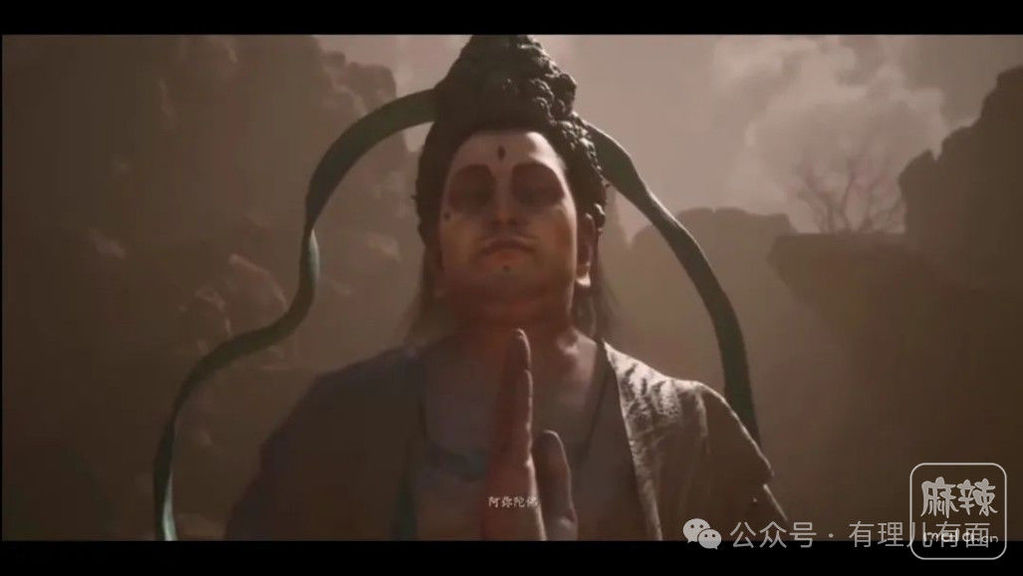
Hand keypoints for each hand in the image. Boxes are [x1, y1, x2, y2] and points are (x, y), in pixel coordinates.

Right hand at [481, 329, 577, 539]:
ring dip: (515, 377)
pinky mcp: (510, 476)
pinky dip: (518, 404)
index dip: (520, 389)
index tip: (523, 357)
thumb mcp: (557, 512)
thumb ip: (555, 476)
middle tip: (517, 334)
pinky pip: (514, 433)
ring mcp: (506, 470)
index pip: (519, 423)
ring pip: (511, 415)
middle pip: (511, 411)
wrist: (527, 558)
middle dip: (514, 373)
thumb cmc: (538, 541)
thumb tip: (548, 433)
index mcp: (518, 472)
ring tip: (518, 341)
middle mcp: (507, 466)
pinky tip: (522, 378)